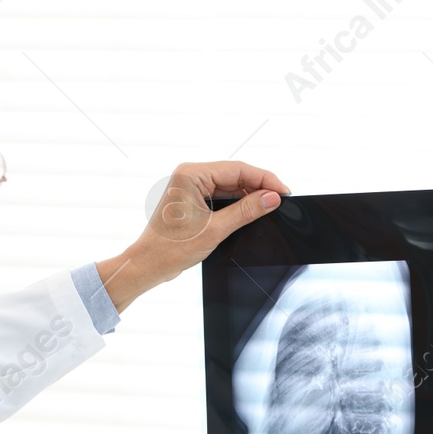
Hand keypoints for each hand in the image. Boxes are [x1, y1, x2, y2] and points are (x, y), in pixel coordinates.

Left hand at [97, 161, 291, 311]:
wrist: (148, 265)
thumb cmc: (171, 248)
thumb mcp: (215, 229)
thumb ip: (246, 211)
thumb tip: (272, 198)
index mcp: (190, 174)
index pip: (237, 169)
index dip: (264, 179)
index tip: (284, 191)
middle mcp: (190, 175)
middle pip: (235, 175)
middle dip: (259, 186)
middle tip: (282, 200)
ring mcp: (191, 187)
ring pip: (230, 185)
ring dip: (250, 195)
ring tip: (271, 206)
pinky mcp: (193, 200)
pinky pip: (221, 196)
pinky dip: (238, 203)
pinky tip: (253, 211)